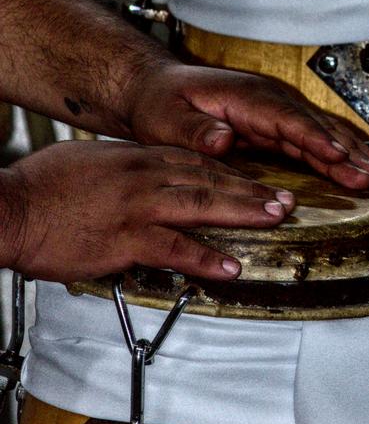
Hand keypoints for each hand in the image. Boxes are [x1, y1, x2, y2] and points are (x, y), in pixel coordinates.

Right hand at [0, 140, 295, 282]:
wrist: (11, 208)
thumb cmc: (41, 188)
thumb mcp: (88, 161)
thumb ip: (123, 168)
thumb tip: (142, 175)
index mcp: (135, 158)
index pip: (195, 161)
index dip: (232, 171)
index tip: (258, 179)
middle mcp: (143, 177)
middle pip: (209, 179)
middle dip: (252, 188)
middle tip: (286, 198)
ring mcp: (137, 207)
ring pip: (202, 205)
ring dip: (243, 212)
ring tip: (275, 220)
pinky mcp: (126, 238)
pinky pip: (175, 248)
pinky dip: (206, 257)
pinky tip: (230, 265)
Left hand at [122, 60, 368, 188]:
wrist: (157, 89)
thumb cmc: (160, 102)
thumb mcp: (165, 118)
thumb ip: (194, 130)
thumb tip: (221, 138)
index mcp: (245, 97)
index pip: (286, 118)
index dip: (314, 137)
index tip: (337, 154)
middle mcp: (267, 101)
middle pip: (314, 125)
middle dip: (345, 149)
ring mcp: (275, 112)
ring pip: (321, 132)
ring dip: (349, 152)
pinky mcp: (276, 126)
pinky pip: (313, 140)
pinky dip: (337, 154)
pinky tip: (356, 168)